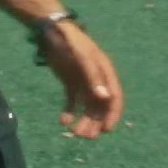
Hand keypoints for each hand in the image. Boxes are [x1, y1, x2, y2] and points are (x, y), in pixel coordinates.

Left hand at [37, 21, 122, 139]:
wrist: (52, 31)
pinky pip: (72, 102)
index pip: (114, 97)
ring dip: (83, 120)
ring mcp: (84, 82)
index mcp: (105, 72)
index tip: (107, 130)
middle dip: (94, 122)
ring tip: (73, 132)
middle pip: (100, 106)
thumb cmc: (70, 42)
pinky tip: (63, 121)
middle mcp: (97, 79)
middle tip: (85, 136)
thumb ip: (93, 77)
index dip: (112, 114)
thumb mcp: (82, 58)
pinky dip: (69, 112)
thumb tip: (104, 98)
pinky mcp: (70, 83)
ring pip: (87, 107)